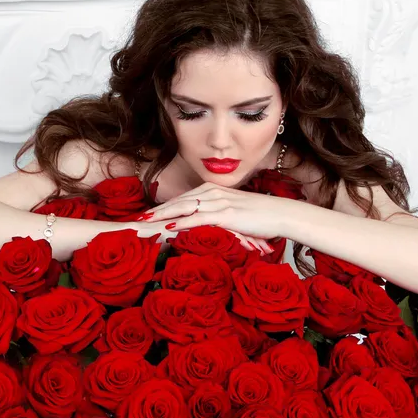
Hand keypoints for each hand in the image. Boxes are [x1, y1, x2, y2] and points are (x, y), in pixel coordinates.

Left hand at [138, 183, 288, 251]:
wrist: (279, 213)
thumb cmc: (259, 215)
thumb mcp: (234, 211)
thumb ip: (217, 213)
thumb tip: (205, 222)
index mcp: (212, 191)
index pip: (182, 199)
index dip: (163, 206)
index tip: (148, 214)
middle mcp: (212, 193)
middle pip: (178, 201)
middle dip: (157, 210)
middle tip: (138, 218)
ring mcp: (219, 202)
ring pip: (185, 208)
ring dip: (163, 215)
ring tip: (146, 222)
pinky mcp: (226, 214)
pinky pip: (200, 218)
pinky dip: (183, 221)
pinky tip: (170, 226)